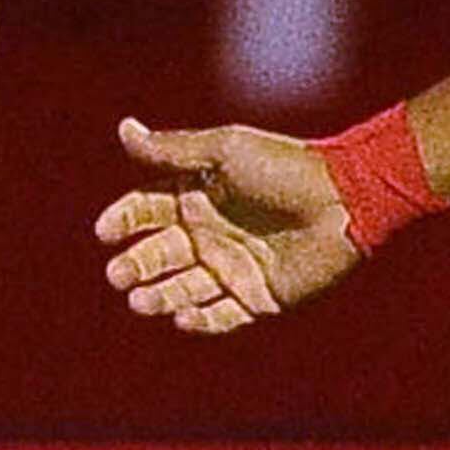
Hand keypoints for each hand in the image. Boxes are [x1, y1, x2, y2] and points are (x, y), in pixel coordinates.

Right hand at [95, 116, 363, 332]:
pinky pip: (221, 316)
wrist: (345, 200)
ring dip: (158, 296)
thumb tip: (123, 129)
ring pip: (183, 289)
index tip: (104, 231)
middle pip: (159, 254)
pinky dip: (199, 320)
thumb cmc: (285, 168)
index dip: (123, 220)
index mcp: (200, 195)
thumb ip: (173, 149)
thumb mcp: (225, 151)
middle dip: (135, 265)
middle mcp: (212, 233)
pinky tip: (182, 317)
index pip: (147, 209)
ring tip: (140, 300)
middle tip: (118, 275)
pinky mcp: (258, 298)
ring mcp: (234, 267)